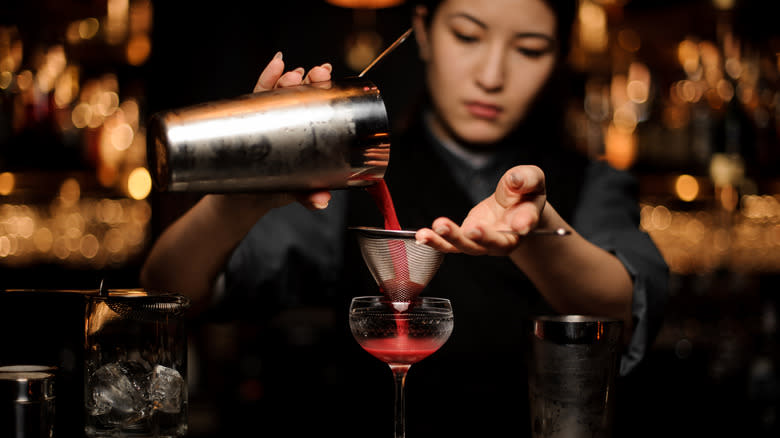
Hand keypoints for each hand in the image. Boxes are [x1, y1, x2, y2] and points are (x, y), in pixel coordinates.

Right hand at [249, 51, 333, 208]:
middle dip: (311, 79)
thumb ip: (308, 196)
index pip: (317, 104)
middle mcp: (289, 119)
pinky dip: (267, 78)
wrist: (242, 200)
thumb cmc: (275, 189)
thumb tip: (322, 201)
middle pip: (301, 92)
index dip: (325, 88)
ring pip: (279, 91)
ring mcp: (268, 117)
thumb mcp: (295, 192)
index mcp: (307, 132)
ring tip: (294, 73)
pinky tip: (276, 63)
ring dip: (288, 76)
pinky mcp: (248, 120)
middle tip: (318, 73)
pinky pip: (256, 96)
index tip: (329, 77)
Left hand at [415, 165, 546, 254]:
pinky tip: (422, 235)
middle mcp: (504, 238)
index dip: (524, 223)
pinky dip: (436, 241)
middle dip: (482, 238)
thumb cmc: (525, 192)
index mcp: (525, 221)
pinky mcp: (466, 238)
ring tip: (438, 226)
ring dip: (451, 239)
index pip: (526, 223)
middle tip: (472, 230)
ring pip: (467, 246)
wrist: (515, 205)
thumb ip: (527, 178)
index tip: (520, 225)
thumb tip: (515, 179)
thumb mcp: (532, 178)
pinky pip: (450, 244)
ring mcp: (483, 241)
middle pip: (494, 243)